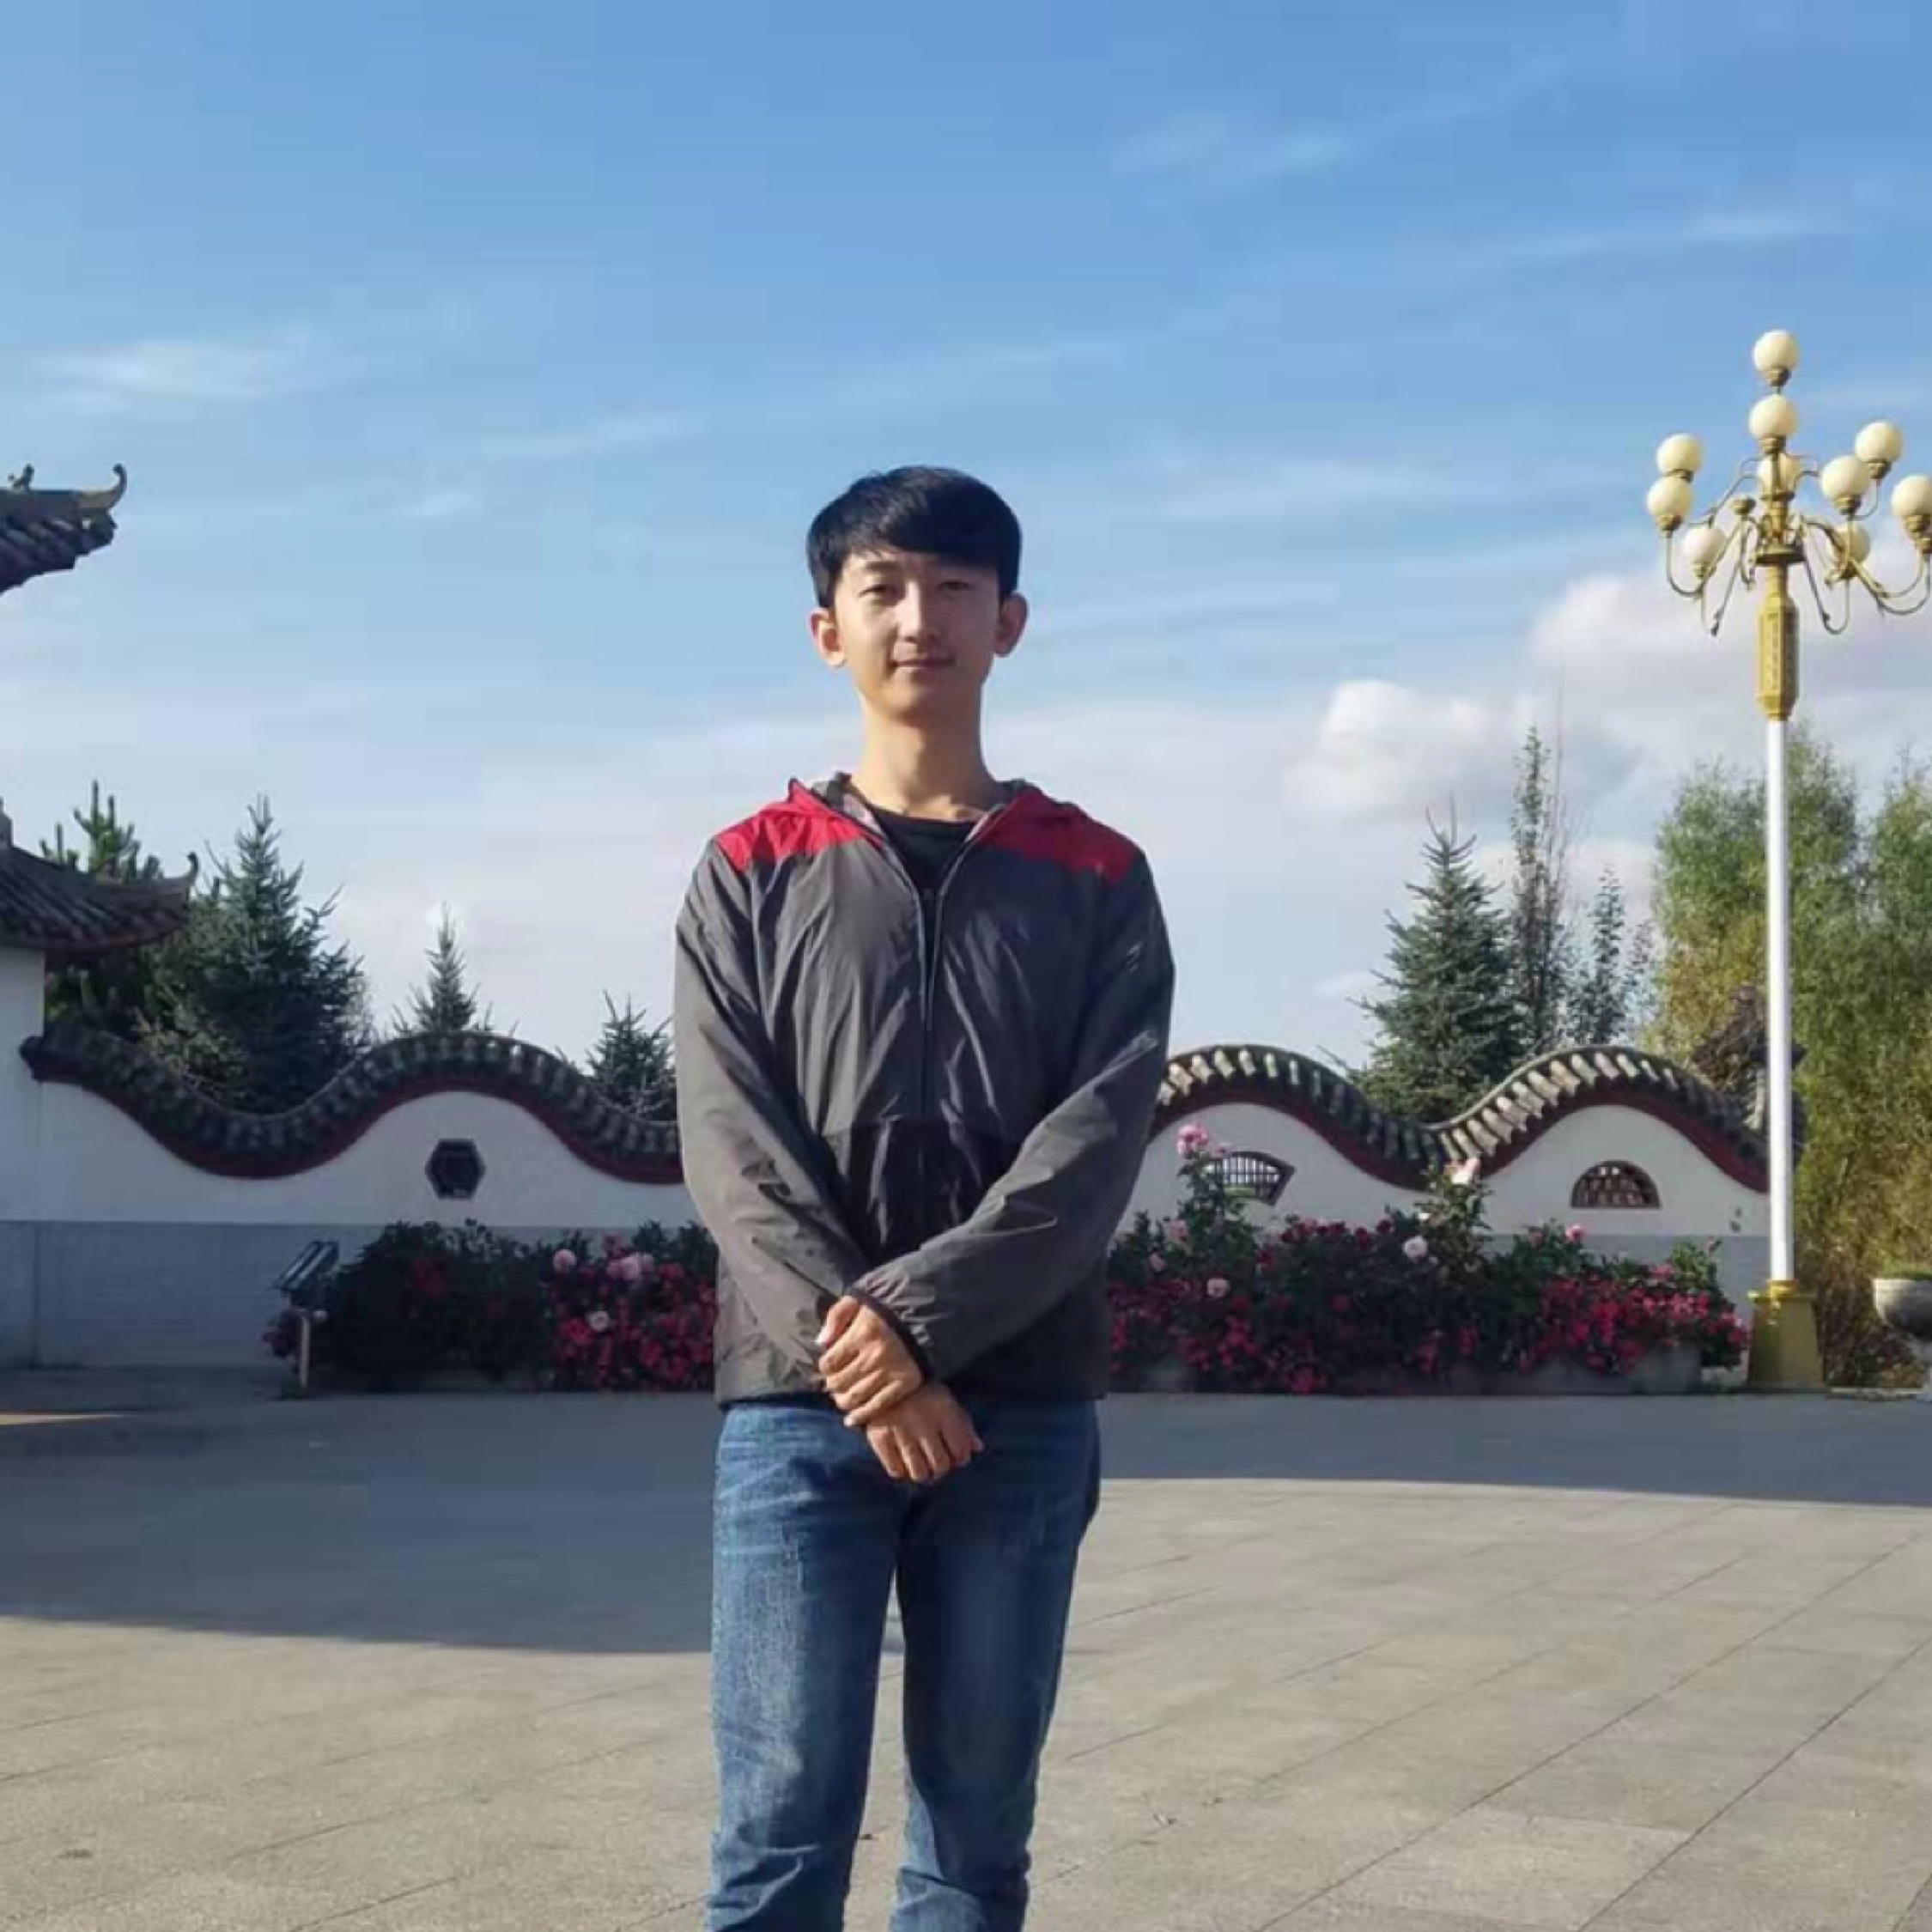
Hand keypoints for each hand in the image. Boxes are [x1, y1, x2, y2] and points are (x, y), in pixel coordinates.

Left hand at [817, 1296, 924, 1426]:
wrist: (926, 1314)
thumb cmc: (885, 1309)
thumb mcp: (858, 1301)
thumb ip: (836, 1317)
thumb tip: (820, 1342)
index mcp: (861, 1334)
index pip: (829, 1362)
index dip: (825, 1368)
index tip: (829, 1367)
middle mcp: (875, 1355)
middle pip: (840, 1382)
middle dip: (832, 1386)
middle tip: (834, 1385)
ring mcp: (890, 1371)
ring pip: (856, 1396)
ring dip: (843, 1401)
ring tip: (842, 1399)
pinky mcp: (905, 1383)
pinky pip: (878, 1405)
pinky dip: (862, 1415)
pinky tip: (853, 1419)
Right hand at [864, 1384, 983, 1485]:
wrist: (883, 1376)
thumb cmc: (921, 1391)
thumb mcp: (946, 1400)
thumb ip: (964, 1424)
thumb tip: (977, 1448)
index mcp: (944, 1410)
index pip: (961, 1451)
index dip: (960, 1459)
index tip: (954, 1456)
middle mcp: (924, 1423)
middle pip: (940, 1466)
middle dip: (941, 1468)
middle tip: (936, 1463)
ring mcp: (901, 1431)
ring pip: (919, 1473)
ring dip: (922, 1472)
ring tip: (920, 1464)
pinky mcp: (880, 1437)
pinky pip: (895, 1470)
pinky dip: (900, 1470)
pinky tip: (902, 1460)